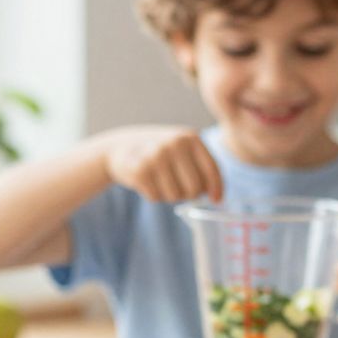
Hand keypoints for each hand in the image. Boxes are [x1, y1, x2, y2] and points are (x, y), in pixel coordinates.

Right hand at [104, 126, 222, 202]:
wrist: (120, 146)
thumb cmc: (160, 153)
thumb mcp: (182, 150)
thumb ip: (201, 168)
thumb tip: (217, 197)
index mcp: (190, 138)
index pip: (211, 169)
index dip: (216, 188)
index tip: (217, 200)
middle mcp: (175, 144)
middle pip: (194, 188)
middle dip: (188, 194)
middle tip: (178, 187)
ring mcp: (156, 156)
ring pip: (175, 196)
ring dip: (169, 195)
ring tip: (160, 180)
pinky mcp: (140, 170)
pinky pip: (157, 197)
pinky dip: (154, 195)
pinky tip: (147, 182)